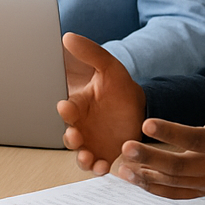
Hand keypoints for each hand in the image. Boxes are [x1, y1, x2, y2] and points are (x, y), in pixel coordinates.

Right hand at [57, 33, 145, 174]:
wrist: (140, 105)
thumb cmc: (119, 85)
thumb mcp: (108, 66)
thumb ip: (90, 53)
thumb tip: (69, 36)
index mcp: (78, 105)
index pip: (67, 109)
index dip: (65, 109)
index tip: (65, 106)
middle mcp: (81, 125)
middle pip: (69, 136)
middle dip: (70, 138)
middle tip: (74, 137)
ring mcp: (92, 141)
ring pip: (80, 154)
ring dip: (81, 158)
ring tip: (87, 158)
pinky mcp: (105, 153)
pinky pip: (98, 164)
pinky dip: (97, 168)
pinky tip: (103, 167)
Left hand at [115, 49, 204, 197]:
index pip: (194, 138)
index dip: (171, 132)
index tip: (146, 123)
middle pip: (179, 165)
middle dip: (150, 158)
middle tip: (125, 147)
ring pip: (174, 183)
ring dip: (146, 176)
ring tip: (121, 167)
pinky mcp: (202, 193)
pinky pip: (175, 194)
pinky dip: (154, 189)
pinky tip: (133, 179)